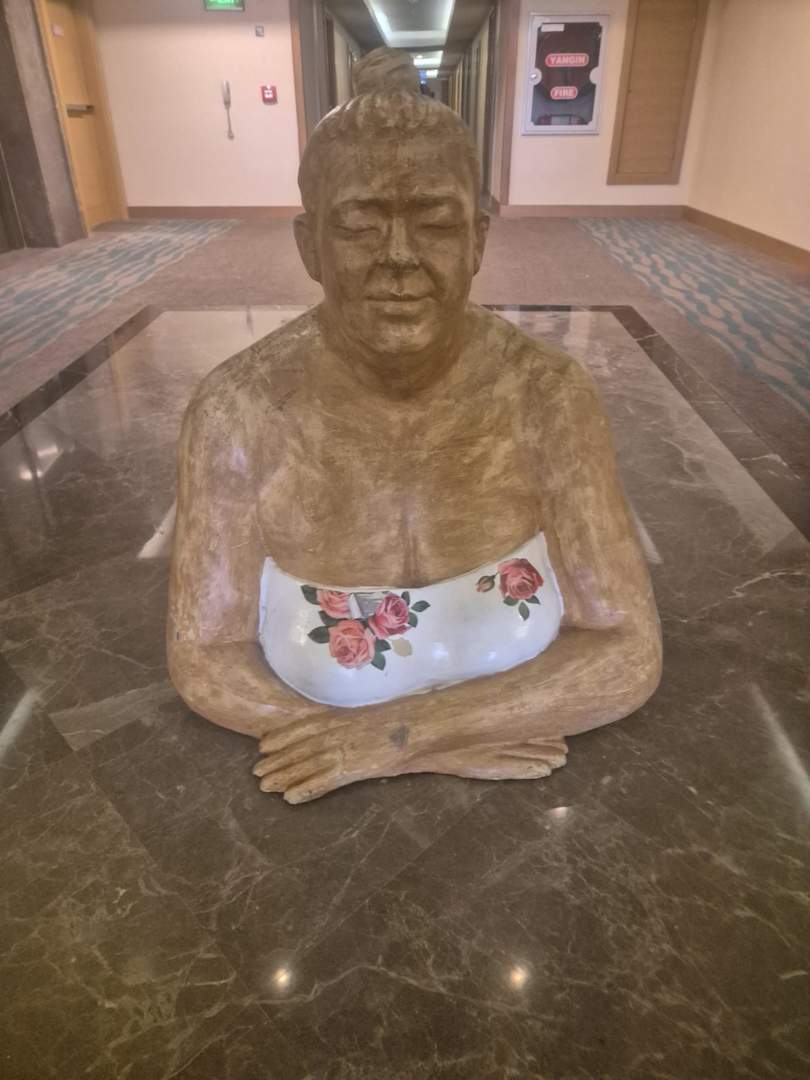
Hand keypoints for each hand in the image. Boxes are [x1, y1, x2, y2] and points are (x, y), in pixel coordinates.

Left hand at [253, 713, 408, 802]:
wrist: (415, 725)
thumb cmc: (397, 721)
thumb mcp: (366, 717)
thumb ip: (348, 724)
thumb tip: (336, 732)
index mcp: (338, 717)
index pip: (302, 727)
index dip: (280, 737)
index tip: (262, 745)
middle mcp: (334, 731)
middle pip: (298, 748)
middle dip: (276, 761)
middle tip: (255, 772)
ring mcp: (342, 749)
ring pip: (305, 765)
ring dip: (283, 776)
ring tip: (264, 786)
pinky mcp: (352, 767)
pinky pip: (323, 781)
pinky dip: (305, 790)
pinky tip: (289, 798)